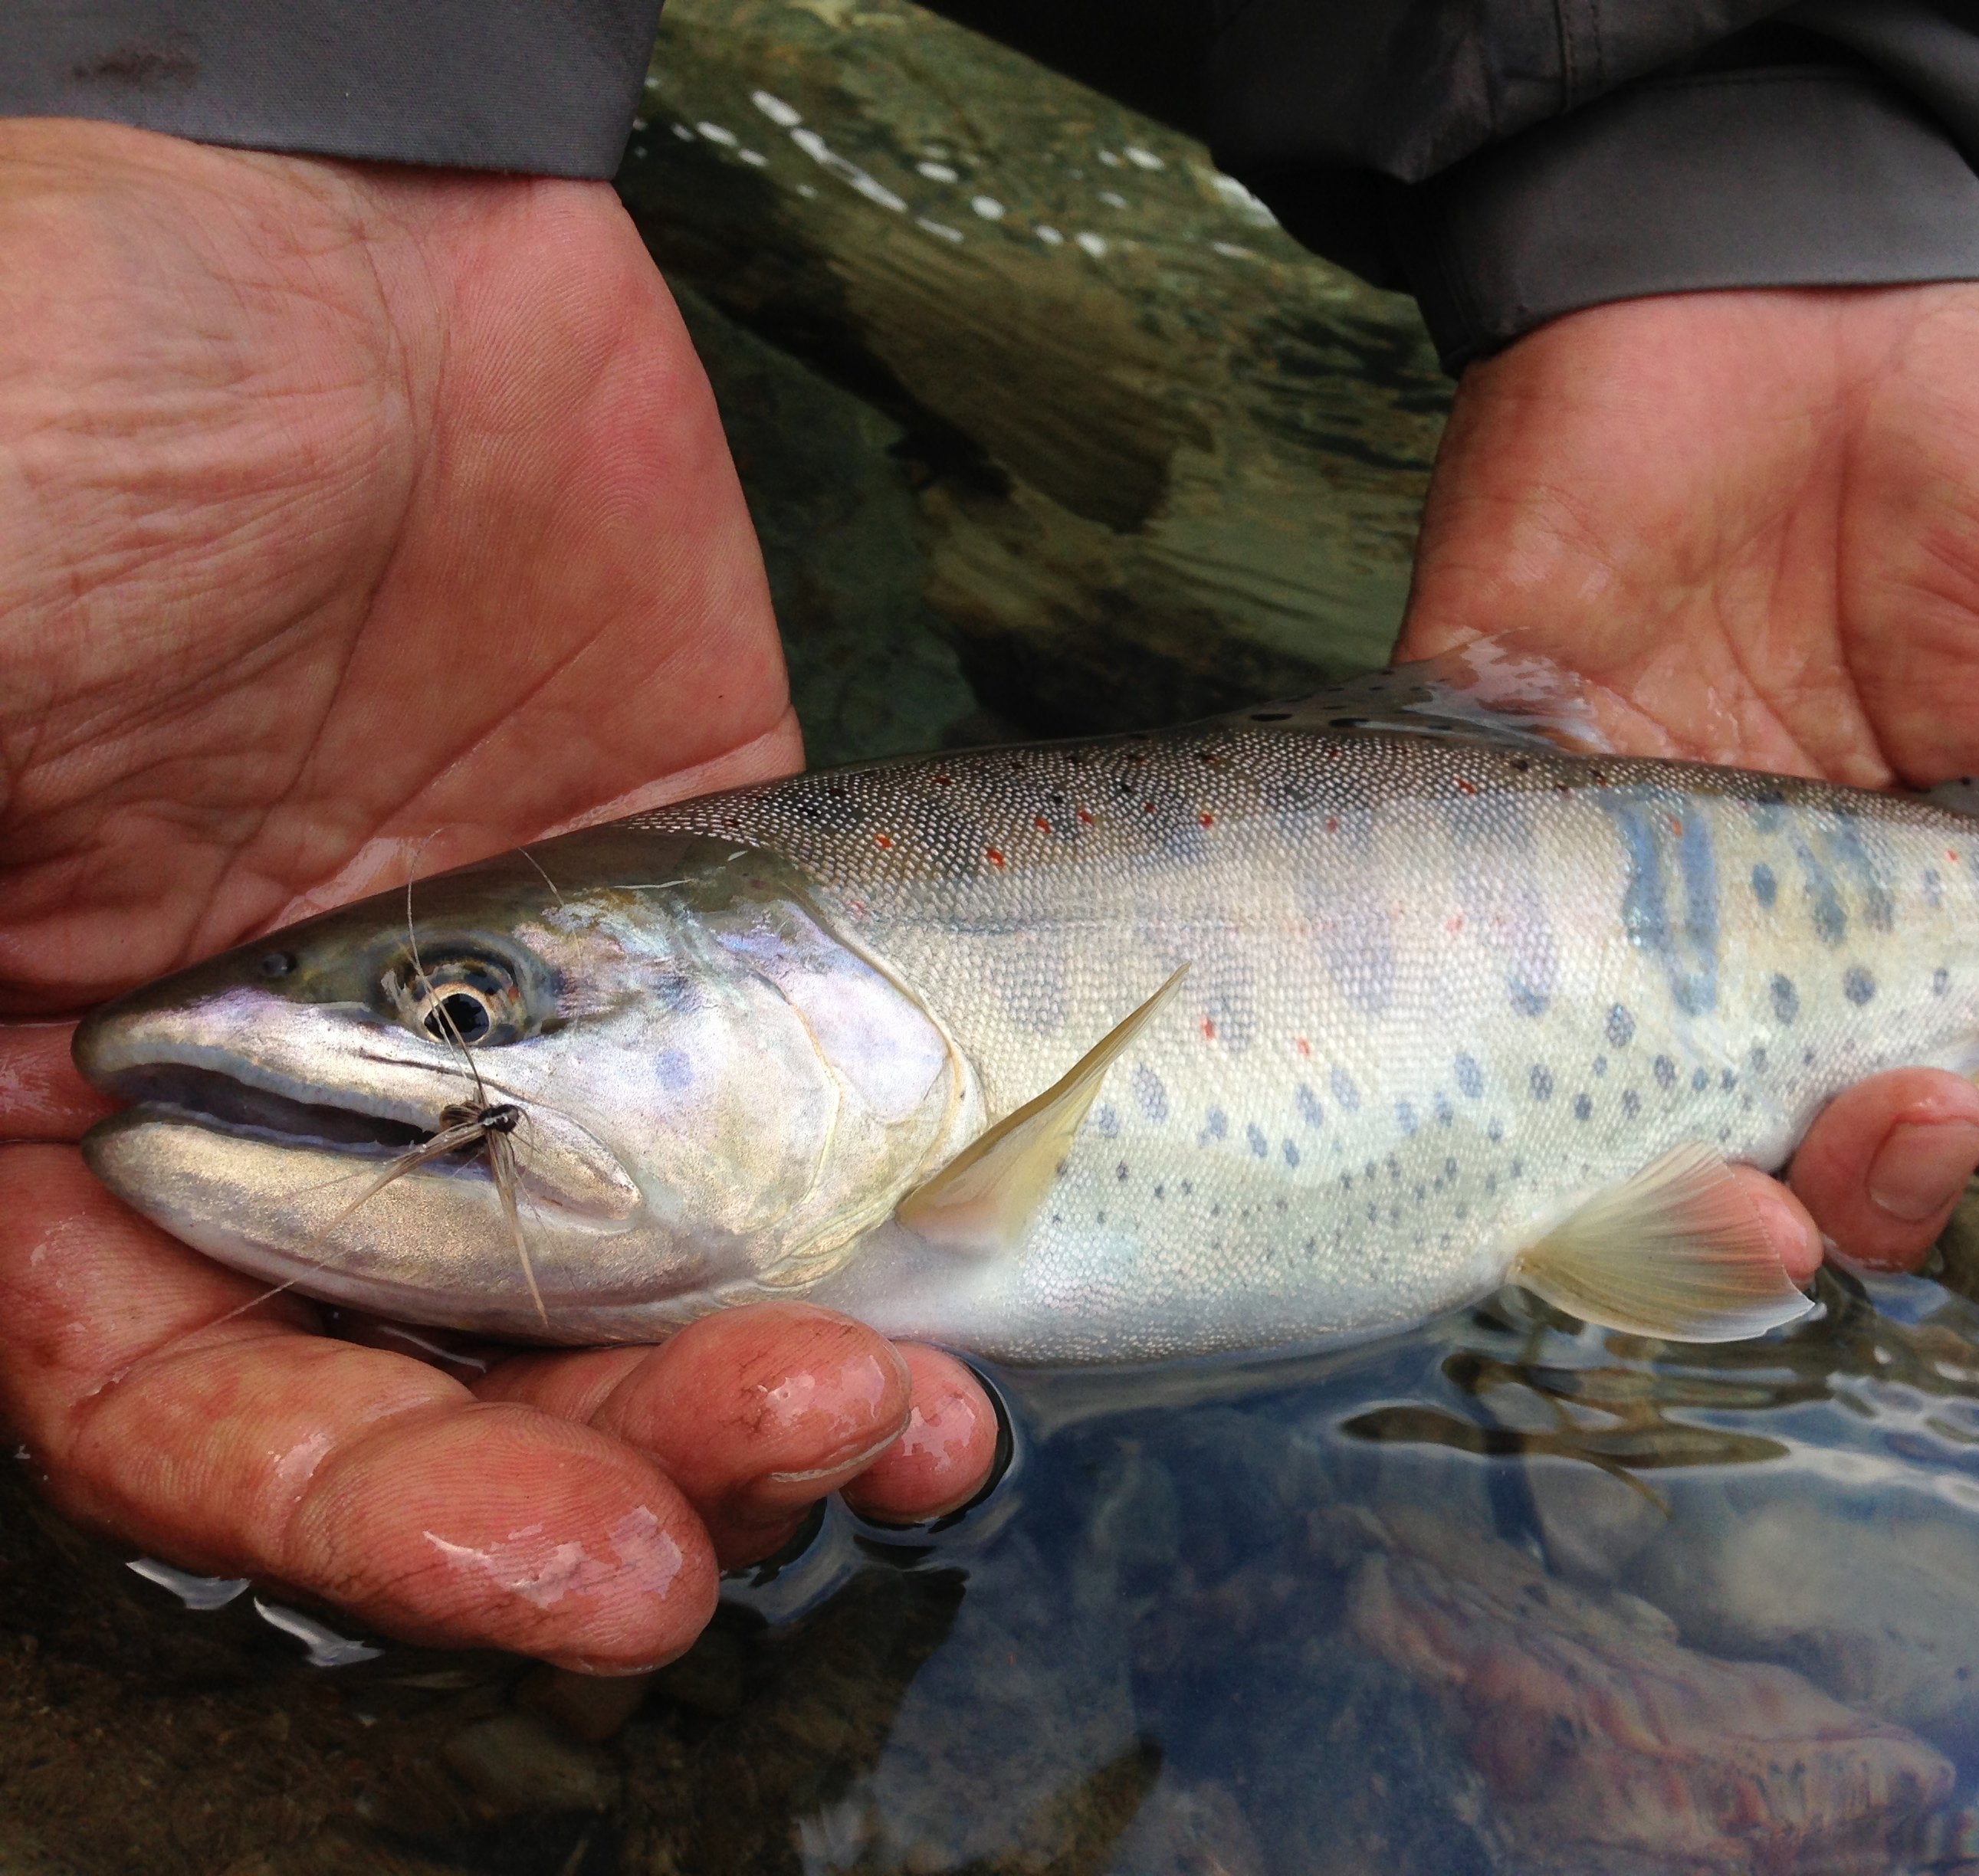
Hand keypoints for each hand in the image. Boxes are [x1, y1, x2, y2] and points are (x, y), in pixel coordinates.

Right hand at [0, 121, 995, 1670]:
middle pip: (446, 1383)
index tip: (562, 1563)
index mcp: (55, 1110)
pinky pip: (804, 1114)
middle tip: (751, 1496)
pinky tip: (967, 1305)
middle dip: (603, 1472)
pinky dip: (890, 1225)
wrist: (320, 214)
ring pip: (652, 1285)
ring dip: (768, 1392)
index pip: (189, 1401)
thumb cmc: (54, 401)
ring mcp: (512, 1024)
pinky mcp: (693, 918)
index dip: (362, 1511)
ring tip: (899, 1426)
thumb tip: (15, 1146)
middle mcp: (289, 1112)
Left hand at [1400, 282, 1978, 1353]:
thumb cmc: (1965, 424)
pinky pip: (1528, 998)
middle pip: (1859, 1130)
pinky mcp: (1515, 823)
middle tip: (1973, 1129)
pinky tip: (1665, 1156)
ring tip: (1856, 1146)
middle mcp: (1794, 922)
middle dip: (1938, 1188)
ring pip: (1696, 1111)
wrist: (1769, 268)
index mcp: (1949, 886)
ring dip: (1793, 1174)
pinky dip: (1578, 1095)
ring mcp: (1648, 892)